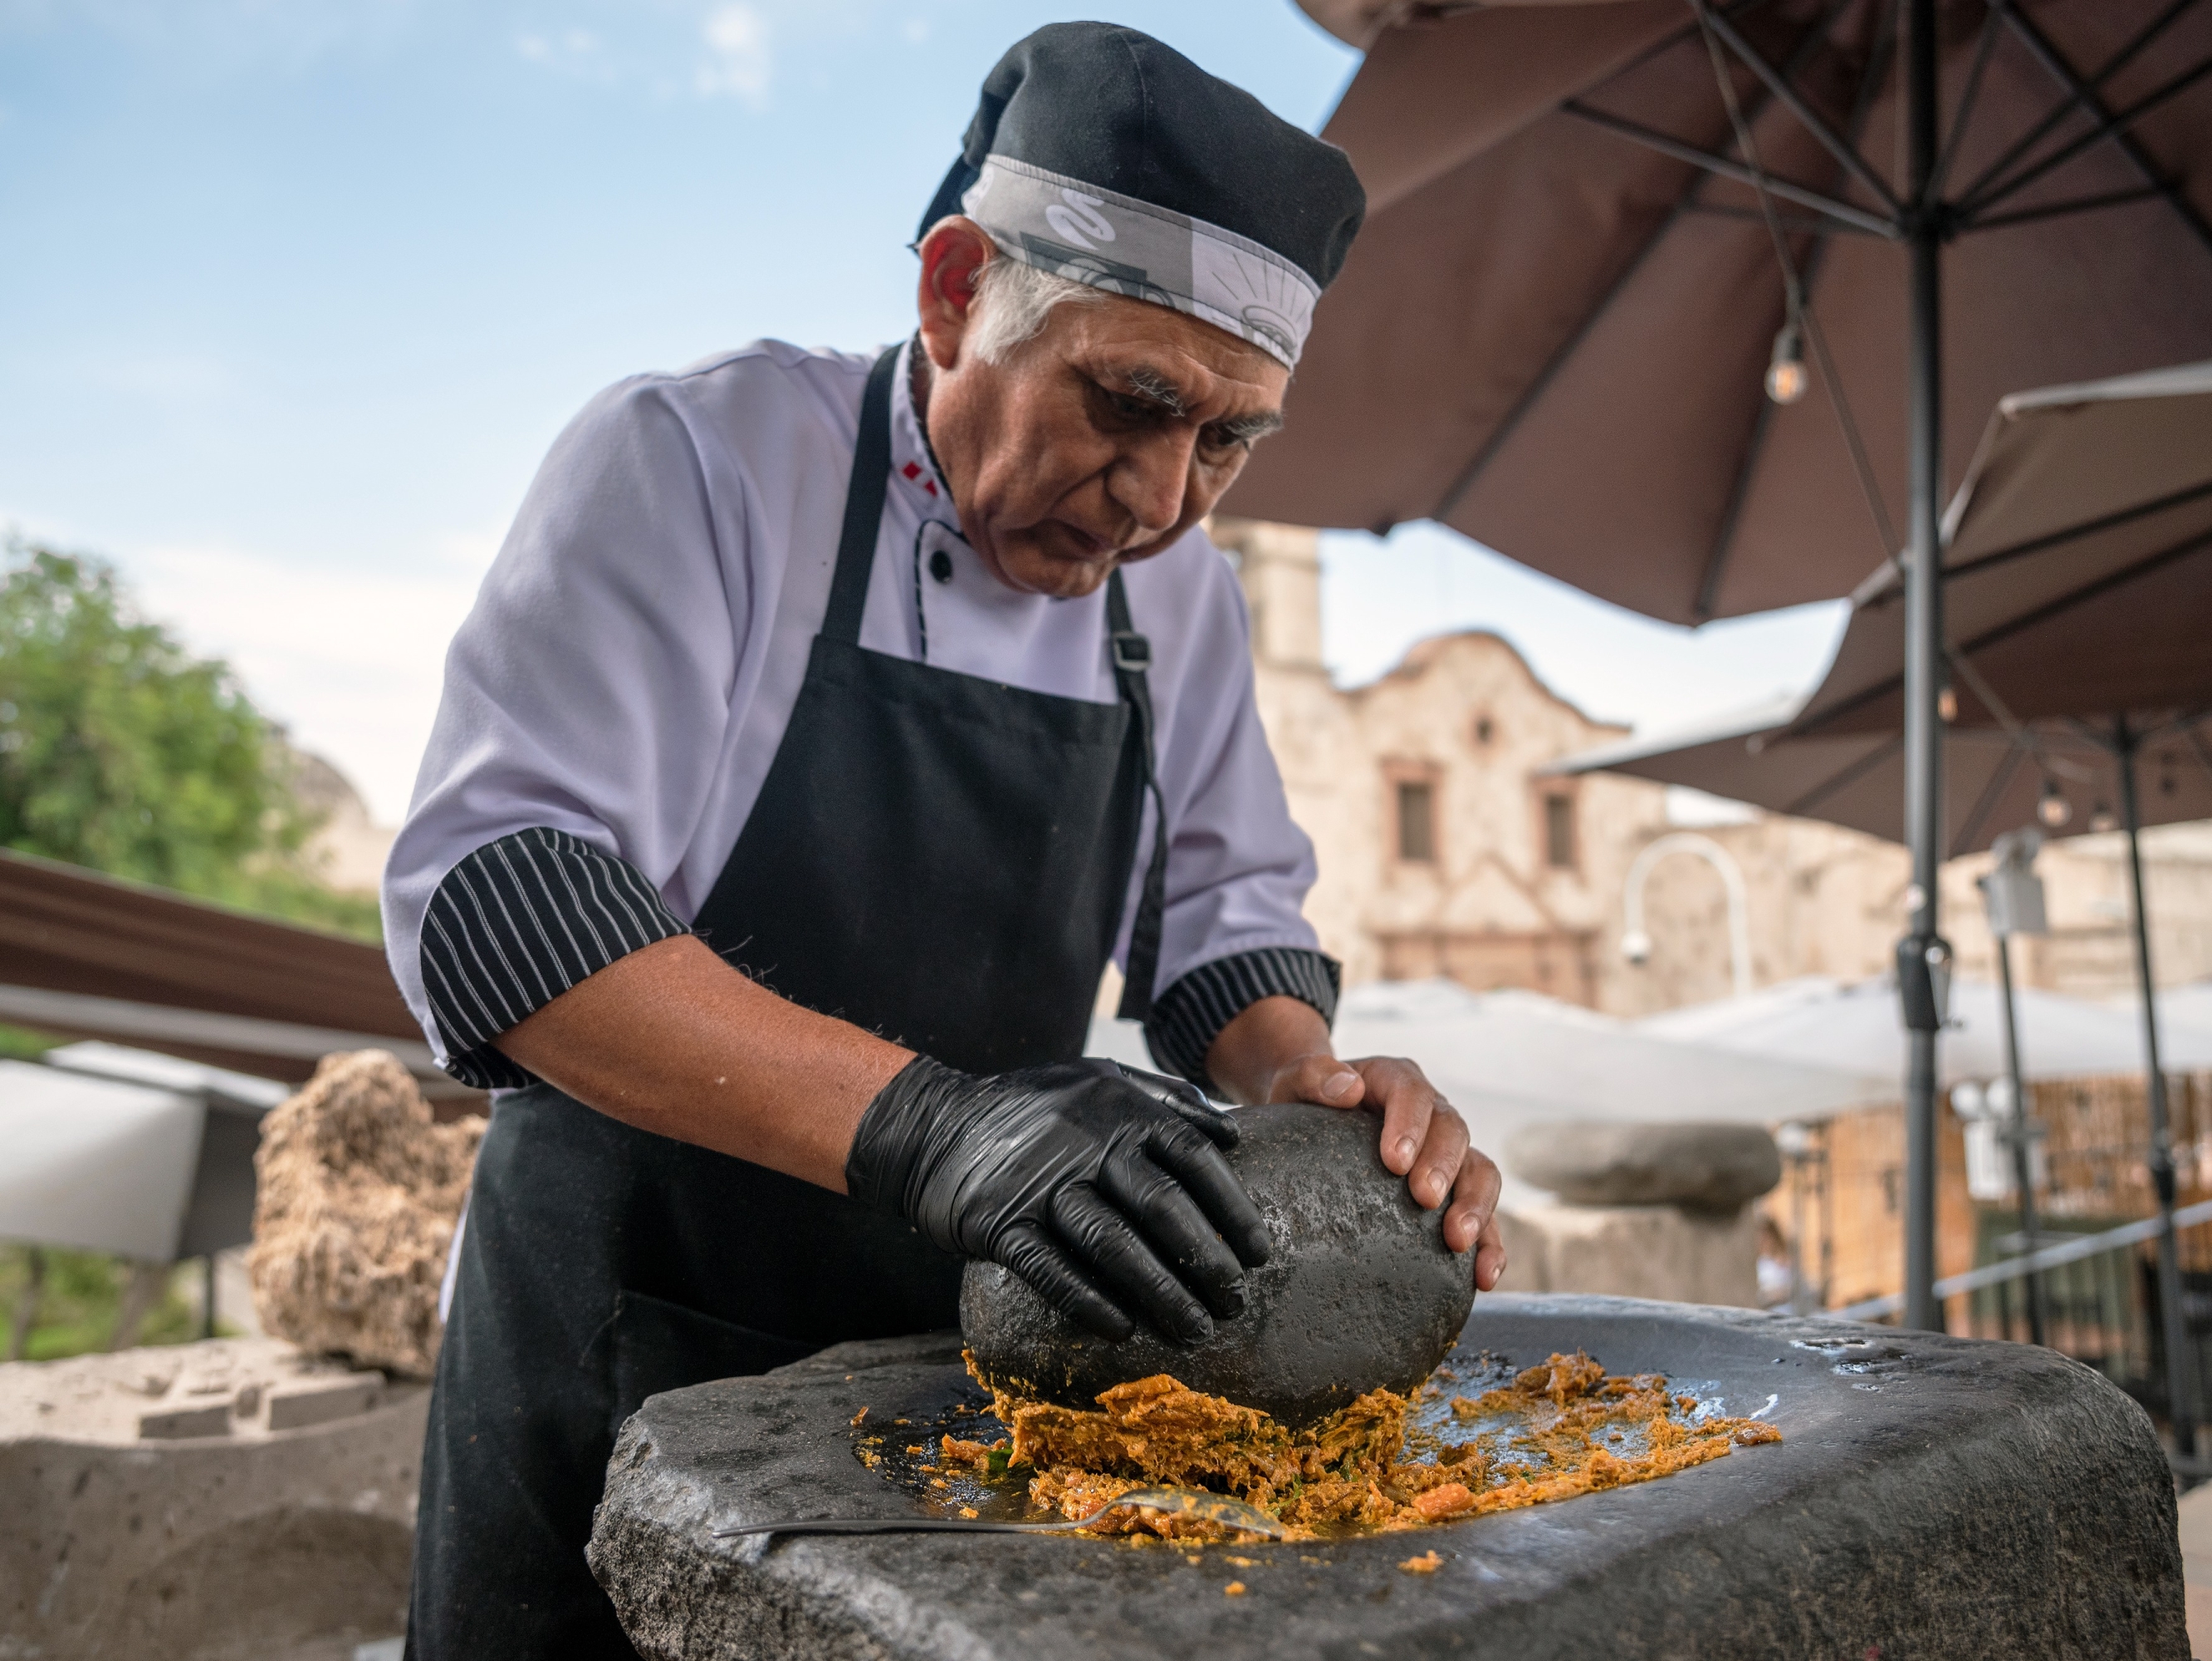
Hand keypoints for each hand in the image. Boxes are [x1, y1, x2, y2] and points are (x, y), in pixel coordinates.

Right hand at [845, 1056, 1270, 1344]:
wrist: (932, 1124)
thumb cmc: (1029, 1108)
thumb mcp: (1097, 1079)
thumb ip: (1164, 1098)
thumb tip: (1230, 1131)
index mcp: (1119, 1112)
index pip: (1194, 1160)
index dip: (1233, 1211)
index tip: (1260, 1255)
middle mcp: (1088, 1145)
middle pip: (1163, 1208)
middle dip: (1207, 1262)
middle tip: (1236, 1304)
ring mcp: (1042, 1185)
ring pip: (1114, 1245)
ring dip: (1161, 1294)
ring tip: (1195, 1330)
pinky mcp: (1001, 1223)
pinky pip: (1051, 1268)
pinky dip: (1089, 1301)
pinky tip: (1123, 1330)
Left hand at [1261, 1052, 1505, 1291]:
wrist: (1315, 1118)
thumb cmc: (1305, 1100)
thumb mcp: (1296, 1081)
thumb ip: (1312, 1075)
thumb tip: (1347, 1088)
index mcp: (1395, 1081)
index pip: (1411, 1093)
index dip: (1410, 1124)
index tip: (1394, 1161)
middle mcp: (1431, 1113)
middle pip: (1453, 1131)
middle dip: (1443, 1166)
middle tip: (1426, 1199)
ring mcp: (1447, 1152)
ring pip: (1480, 1170)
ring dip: (1476, 1205)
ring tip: (1459, 1240)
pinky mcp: (1455, 1190)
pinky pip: (1484, 1214)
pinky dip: (1490, 1244)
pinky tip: (1483, 1275)